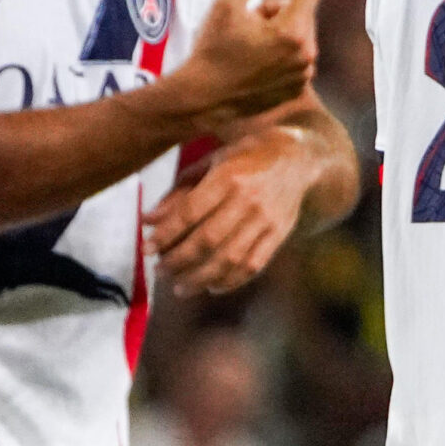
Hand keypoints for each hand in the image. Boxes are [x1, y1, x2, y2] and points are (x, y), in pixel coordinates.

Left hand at [146, 127, 316, 294]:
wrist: (298, 158)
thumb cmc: (245, 157)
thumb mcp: (211, 162)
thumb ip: (179, 192)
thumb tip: (148, 221)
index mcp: (228, 177)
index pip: (190, 213)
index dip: (165, 234)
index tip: (146, 249)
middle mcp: (249, 199)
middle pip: (208, 240)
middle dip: (178, 260)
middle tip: (159, 270)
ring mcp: (267, 219)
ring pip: (230, 258)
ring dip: (200, 278)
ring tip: (180, 288)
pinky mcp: (280, 234)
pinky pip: (254, 264)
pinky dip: (231, 281)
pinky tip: (212, 287)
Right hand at [170, 0, 322, 126]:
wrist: (204, 98)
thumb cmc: (212, 49)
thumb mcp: (225, 4)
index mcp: (292, 32)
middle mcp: (306, 54)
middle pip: (299, 14)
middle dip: (276, 10)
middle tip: (247, 19)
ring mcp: (303, 74)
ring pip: (297, 36)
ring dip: (278, 31)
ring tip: (246, 43)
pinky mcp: (298, 87)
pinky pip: (295, 57)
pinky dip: (280, 52)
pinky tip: (253, 61)